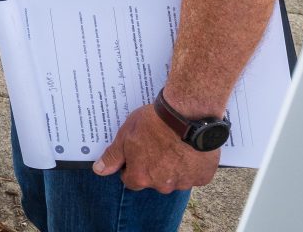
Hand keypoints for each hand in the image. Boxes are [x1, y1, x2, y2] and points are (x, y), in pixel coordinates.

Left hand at [94, 104, 219, 192]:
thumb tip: (99, 170)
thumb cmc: (154, 123)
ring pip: (175, 179)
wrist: (187, 116)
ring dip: (173, 167)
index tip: (137, 152)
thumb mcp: (126, 135)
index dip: (131, 166)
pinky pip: (195, 175)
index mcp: (141, 177)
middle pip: (154, 180)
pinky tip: (189, 149)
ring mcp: (184, 182)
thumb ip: (113, 156)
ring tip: (174, 145)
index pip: (130, 180)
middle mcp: (162, 185)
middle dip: (153, 167)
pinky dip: (192, 166)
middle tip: (157, 146)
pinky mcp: (203, 177)